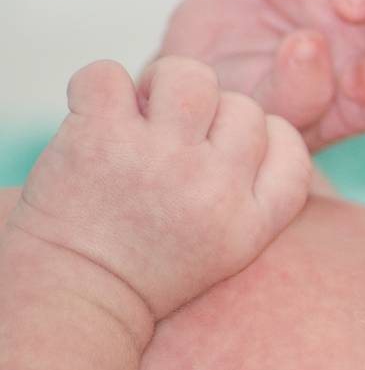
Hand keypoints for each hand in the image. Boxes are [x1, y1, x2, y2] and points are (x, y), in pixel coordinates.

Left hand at [7, 58, 311, 319]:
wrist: (69, 295)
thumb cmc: (146, 268)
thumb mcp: (230, 248)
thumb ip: (255, 192)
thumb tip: (243, 116)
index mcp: (251, 221)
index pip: (289, 147)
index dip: (262, 136)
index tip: (224, 153)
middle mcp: (213, 188)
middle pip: (242, 107)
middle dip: (208, 114)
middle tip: (171, 142)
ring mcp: (159, 160)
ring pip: (188, 75)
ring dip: (161, 84)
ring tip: (138, 115)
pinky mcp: (102, 138)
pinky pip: (108, 74)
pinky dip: (97, 85)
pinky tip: (94, 115)